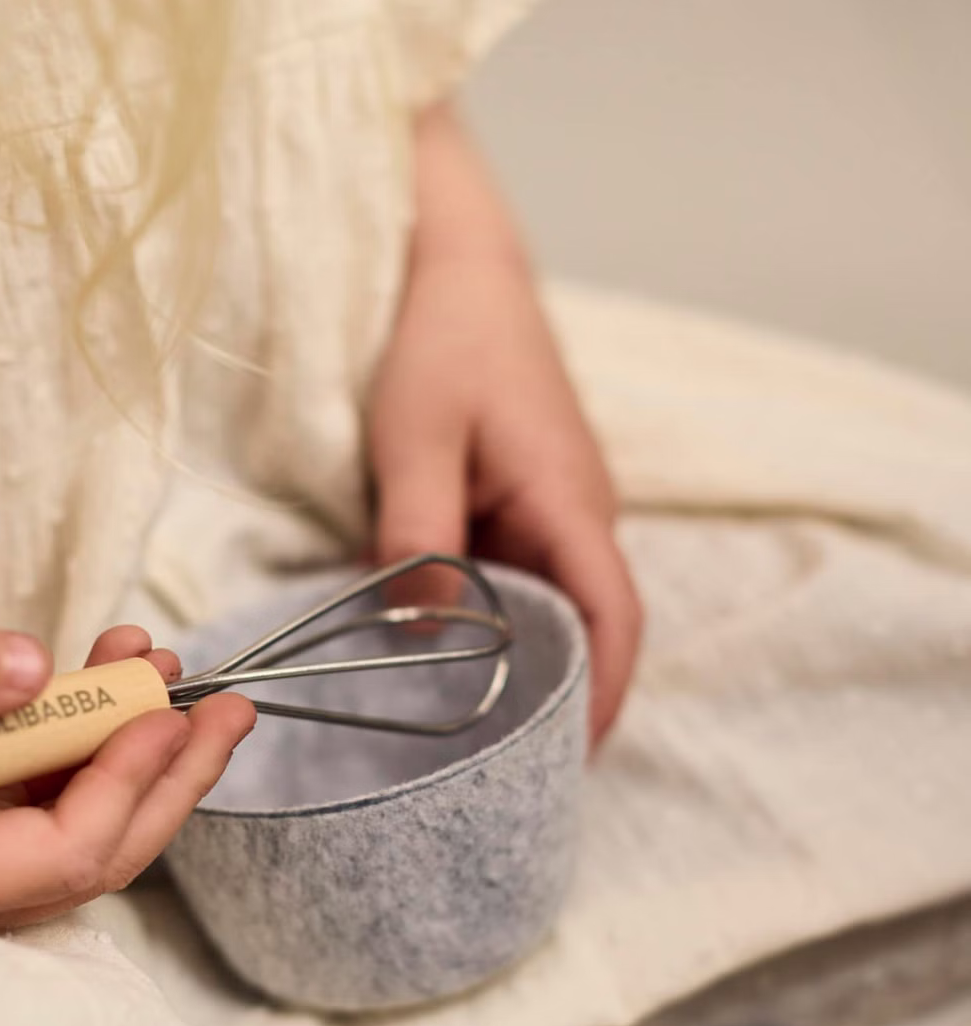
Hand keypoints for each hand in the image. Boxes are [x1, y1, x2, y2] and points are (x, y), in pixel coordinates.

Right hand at [0, 615, 253, 927]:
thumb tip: (33, 669)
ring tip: (163, 662)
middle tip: (228, 708)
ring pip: (96, 815)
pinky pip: (69, 784)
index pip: (61, 856)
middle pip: (103, 851)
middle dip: (173, 778)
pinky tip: (119, 664)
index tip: (165, 716)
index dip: (125, 789)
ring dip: (144, 743)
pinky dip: (103, 729)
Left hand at [367, 106, 641, 741]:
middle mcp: (579, 510)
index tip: (565, 762)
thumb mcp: (414, 441)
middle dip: (553, 696)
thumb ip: (420, 538)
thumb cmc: (439, 340)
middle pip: (584, 626)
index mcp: (571, 502)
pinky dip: (486, 610)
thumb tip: (425, 632)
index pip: (611, 622)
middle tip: (496, 765)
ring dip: (514, 654)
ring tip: (461, 721)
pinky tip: (433, 640)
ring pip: (544, 600)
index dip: (599, 698)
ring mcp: (554, 502)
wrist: (455, 259)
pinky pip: (514, 568)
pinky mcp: (522, 491)